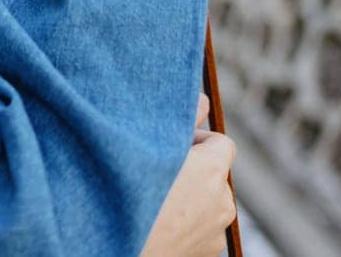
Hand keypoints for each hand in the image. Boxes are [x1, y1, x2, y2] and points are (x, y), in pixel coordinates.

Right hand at [140, 93, 236, 256]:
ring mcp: (217, 230)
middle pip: (214, 174)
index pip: (222, 143)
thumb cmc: (127, 192)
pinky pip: (203, 225)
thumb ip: (183, 118)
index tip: (174, 147)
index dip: (198, 141)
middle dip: (193, 170)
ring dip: (191, 197)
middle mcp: (222, 201)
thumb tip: (204, 99)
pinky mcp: (210, 250)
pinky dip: (188, 221)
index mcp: (210, 171)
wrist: (117, 243)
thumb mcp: (149, 145)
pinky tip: (161, 222)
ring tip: (157, 201)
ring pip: (208, 201)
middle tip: (159, 174)